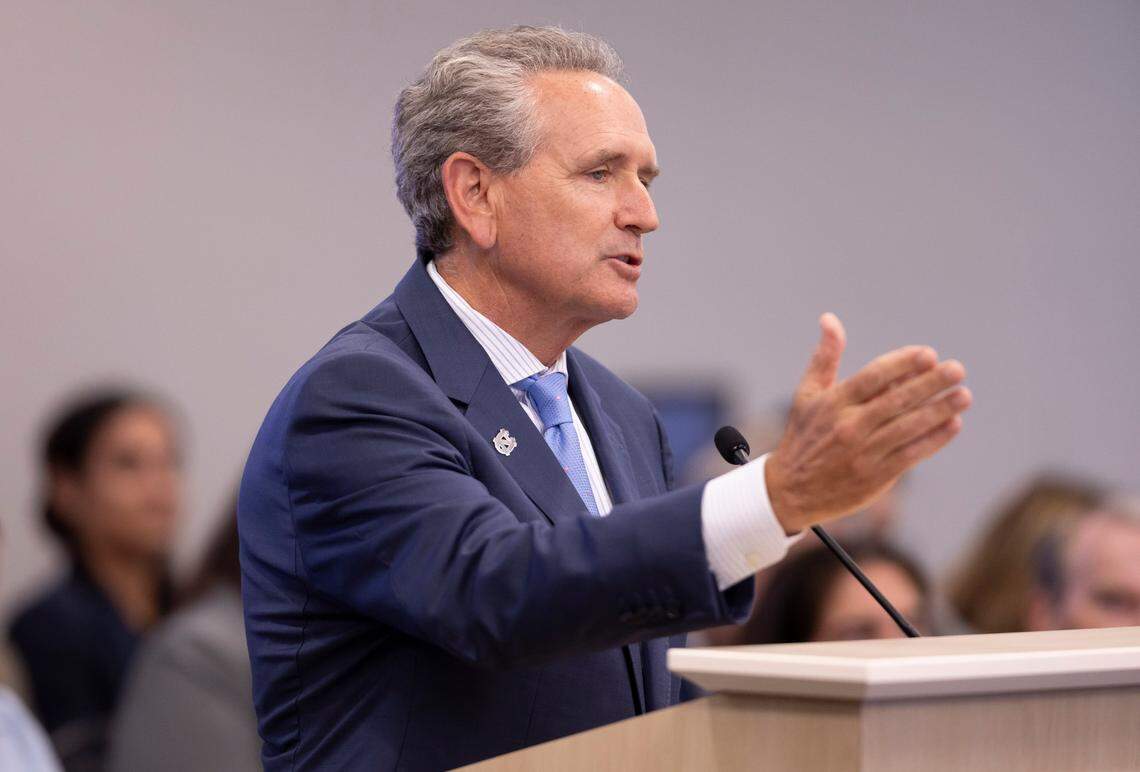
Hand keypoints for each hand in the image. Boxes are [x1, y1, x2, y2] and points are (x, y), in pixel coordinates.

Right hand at [765, 313, 970, 533]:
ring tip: (964, 395)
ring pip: (908, 427)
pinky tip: (953, 424)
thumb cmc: (804, 436)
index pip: (873, 377)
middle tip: (957, 369)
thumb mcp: (807, 394)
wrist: (791, 491)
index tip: (928, 354)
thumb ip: (825, 357)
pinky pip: (911, 454)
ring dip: (939, 410)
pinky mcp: (876, 476)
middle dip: (930, 384)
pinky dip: (934, 440)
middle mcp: (849, 426)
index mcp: (833, 403)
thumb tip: (830, 318)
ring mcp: (864, 452)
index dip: (902, 364)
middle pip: (896, 400)